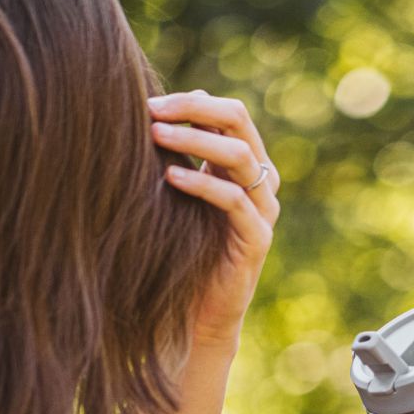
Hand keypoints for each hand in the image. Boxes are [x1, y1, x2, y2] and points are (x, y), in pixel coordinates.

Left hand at [147, 90, 280, 350]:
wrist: (201, 311)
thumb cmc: (184, 248)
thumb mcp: (180, 192)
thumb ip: (182, 153)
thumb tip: (165, 103)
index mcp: (247, 166)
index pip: (231, 114)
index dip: (192, 102)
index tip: (149, 104)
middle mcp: (262, 183)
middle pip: (240, 124)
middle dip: (193, 111)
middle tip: (151, 112)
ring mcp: (264, 211)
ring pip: (239, 157)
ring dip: (195, 140)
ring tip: (154, 135)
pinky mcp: (258, 239)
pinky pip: (235, 201)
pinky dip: (203, 184)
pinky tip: (170, 177)